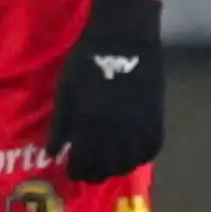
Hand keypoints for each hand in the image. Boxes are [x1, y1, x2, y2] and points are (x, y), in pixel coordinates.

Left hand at [48, 0, 163, 181]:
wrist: (124, 39)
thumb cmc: (87, 62)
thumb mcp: (66, 92)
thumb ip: (60, 125)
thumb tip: (54, 153)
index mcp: (88, 123)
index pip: (83, 162)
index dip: (76, 171)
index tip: (72, 170)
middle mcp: (115, 131)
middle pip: (107, 167)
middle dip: (95, 172)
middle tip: (88, 169)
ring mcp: (138, 126)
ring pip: (130, 163)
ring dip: (117, 167)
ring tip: (109, 163)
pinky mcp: (156, 118)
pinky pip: (151, 149)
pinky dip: (140, 156)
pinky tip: (131, 153)